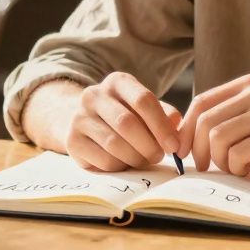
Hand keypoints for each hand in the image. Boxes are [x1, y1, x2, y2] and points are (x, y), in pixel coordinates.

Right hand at [65, 72, 181, 171]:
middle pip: (127, 123)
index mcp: (118, 82)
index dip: (161, 126)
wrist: (86, 122)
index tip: (174, 146)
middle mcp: (94, 95)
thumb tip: (177, 129)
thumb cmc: (125, 115)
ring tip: (144, 161)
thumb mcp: (145, 109)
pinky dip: (120, 167)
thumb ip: (164, 115)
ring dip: (136, 158)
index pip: (143, 100)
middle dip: (149, 145)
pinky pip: (103, 160)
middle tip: (159, 157)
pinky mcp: (72, 141)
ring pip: (114, 144)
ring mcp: (80, 117)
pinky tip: (125, 163)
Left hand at [176, 74, 249, 177]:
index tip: (183, 152)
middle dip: (198, 150)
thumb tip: (187, 136)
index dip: (186, 129)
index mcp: (249, 84)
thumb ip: (232, 117)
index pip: (201, 102)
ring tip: (238, 166)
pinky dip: (239, 167)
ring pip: (218, 139)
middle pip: (205, 121)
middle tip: (205, 168)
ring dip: (222, 161)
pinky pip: (238, 154)